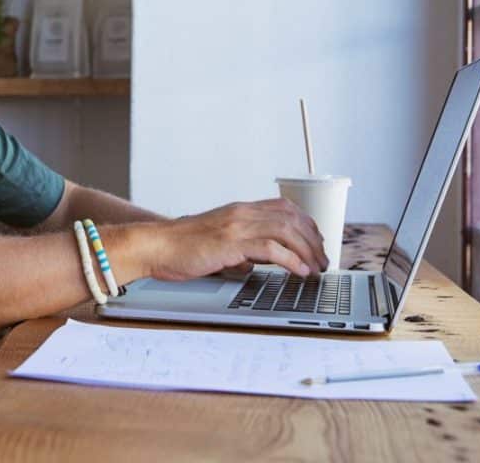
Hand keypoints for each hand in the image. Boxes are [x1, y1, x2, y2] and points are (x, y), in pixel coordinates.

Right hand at [147, 198, 327, 280]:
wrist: (157, 246)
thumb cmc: (182, 247)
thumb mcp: (219, 241)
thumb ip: (242, 245)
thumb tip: (262, 259)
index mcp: (240, 210)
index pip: (284, 208)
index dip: (307, 224)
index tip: (317, 242)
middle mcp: (242, 213)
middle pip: (292, 218)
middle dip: (314, 240)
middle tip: (323, 260)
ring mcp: (236, 226)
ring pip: (286, 231)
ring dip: (307, 251)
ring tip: (316, 268)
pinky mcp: (231, 243)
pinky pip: (271, 249)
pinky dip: (291, 260)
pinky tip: (299, 271)